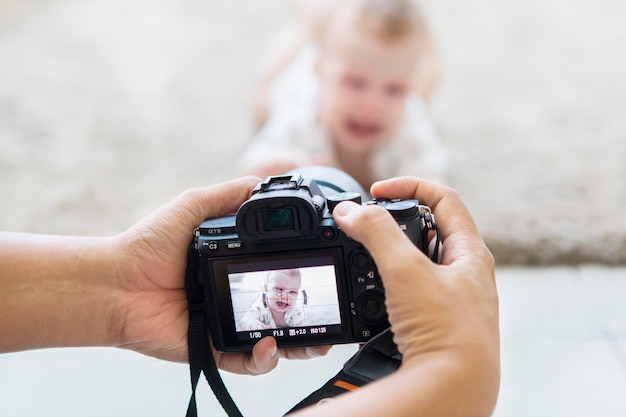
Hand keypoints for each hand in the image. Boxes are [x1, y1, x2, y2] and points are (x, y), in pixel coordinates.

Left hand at [110, 177, 328, 374]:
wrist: (115, 283)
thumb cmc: (147, 246)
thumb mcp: (193, 207)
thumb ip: (227, 195)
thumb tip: (262, 183)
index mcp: (234, 267)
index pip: (277, 274)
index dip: (301, 277)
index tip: (322, 271)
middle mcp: (234, 298)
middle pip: (281, 312)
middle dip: (309, 320)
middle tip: (330, 317)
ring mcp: (225, 326)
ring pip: (271, 342)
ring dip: (297, 346)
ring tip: (315, 344)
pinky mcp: (211, 349)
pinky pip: (243, 363)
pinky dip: (262, 361)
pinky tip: (270, 347)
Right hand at [331, 177, 498, 414]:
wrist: (452, 390)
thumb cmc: (446, 333)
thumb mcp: (406, 270)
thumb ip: (377, 233)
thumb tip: (351, 211)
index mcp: (471, 252)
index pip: (444, 198)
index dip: (410, 185)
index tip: (377, 192)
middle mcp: (466, 274)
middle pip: (430, 229)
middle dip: (397, 222)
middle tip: (368, 225)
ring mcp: (452, 300)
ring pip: (418, 262)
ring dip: (391, 255)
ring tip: (368, 258)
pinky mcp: (437, 323)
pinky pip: (411, 292)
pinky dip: (390, 285)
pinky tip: (376, 295)